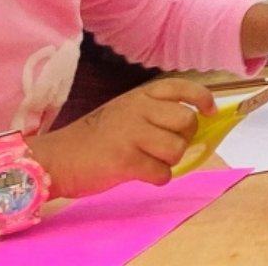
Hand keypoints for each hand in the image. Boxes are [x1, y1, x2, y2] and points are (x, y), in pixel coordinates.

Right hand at [30, 78, 214, 197]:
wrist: (57, 158)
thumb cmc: (95, 138)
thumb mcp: (124, 112)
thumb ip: (154, 113)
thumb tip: (194, 124)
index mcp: (139, 96)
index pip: (182, 88)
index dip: (202, 99)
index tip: (210, 111)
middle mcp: (138, 109)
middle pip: (187, 121)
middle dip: (184, 139)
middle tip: (166, 148)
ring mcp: (132, 134)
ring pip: (177, 149)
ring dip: (169, 161)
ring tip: (149, 162)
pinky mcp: (125, 160)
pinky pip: (162, 173)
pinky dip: (157, 178)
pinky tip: (141, 175)